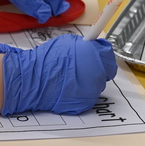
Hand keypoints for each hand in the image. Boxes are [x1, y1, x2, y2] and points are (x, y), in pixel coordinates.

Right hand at [0, 34, 116, 114]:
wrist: (35, 79)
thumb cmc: (49, 59)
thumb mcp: (68, 42)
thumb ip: (85, 45)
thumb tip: (92, 46)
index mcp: (95, 56)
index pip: (109, 54)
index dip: (102, 53)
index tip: (96, 53)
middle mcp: (98, 74)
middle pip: (106, 71)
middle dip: (97, 67)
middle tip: (84, 65)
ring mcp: (93, 91)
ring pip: (97, 84)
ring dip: (89, 80)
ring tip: (72, 77)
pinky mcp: (86, 103)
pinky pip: (88, 95)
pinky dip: (81, 91)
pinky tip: (69, 87)